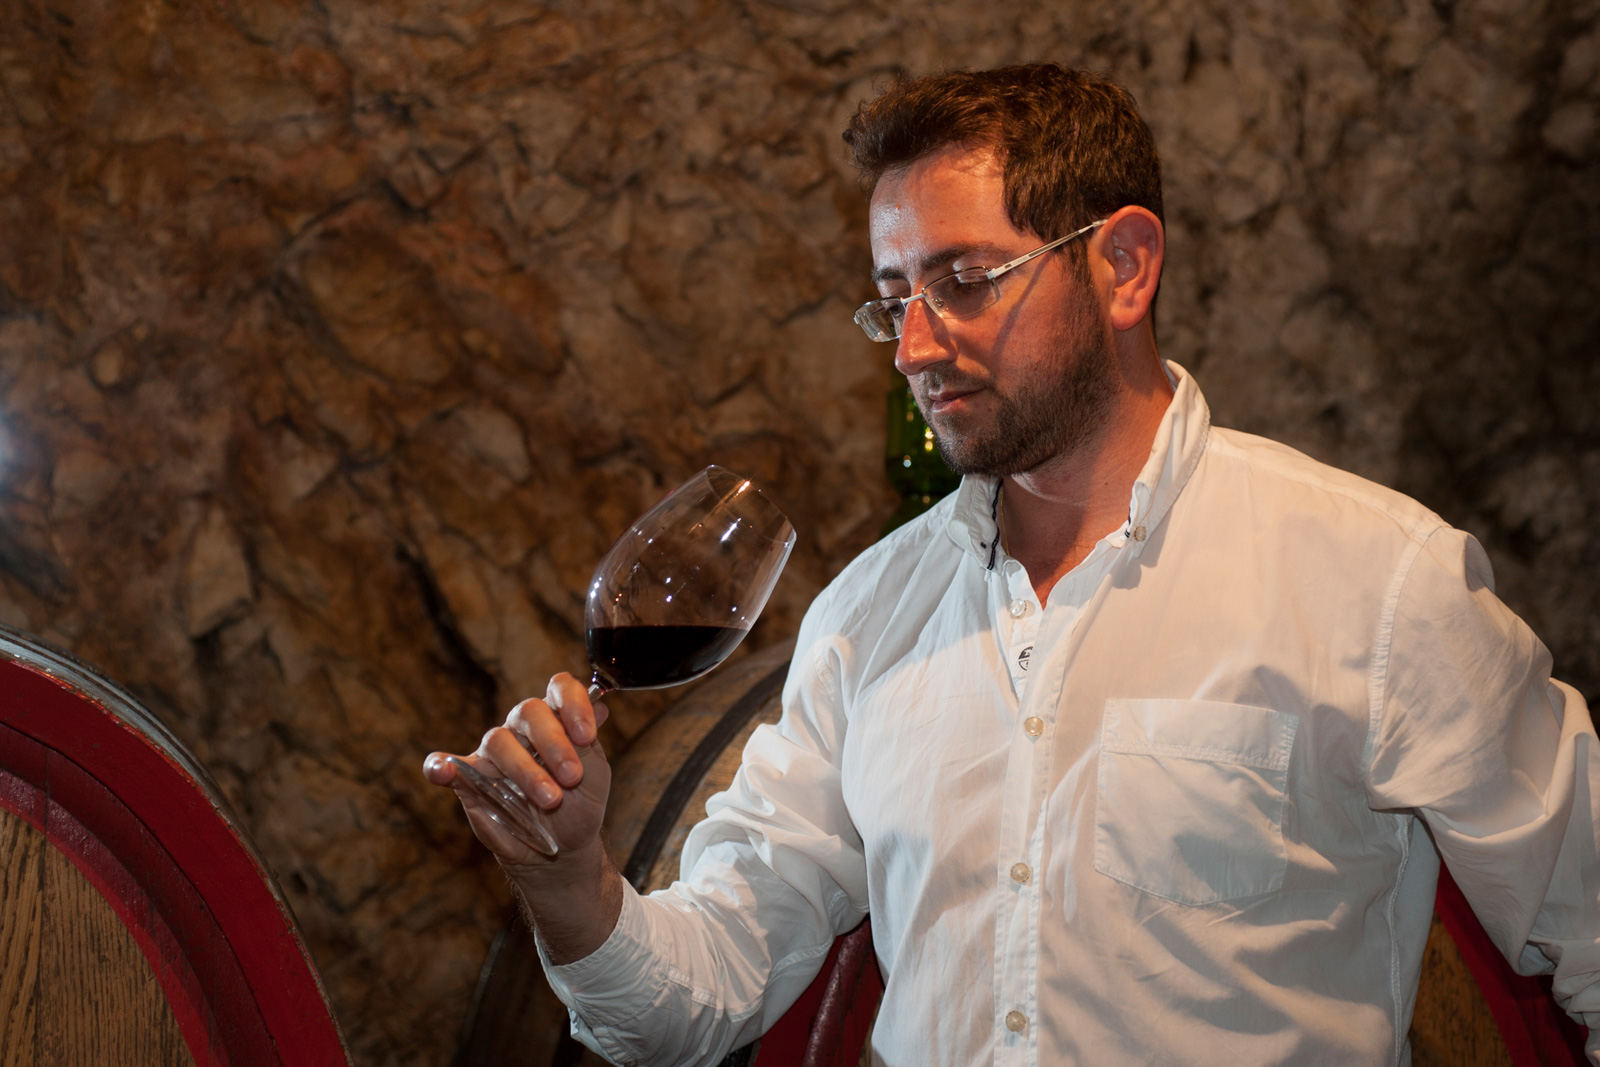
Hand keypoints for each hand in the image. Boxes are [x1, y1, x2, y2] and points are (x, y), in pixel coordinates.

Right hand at [424, 673, 611, 867]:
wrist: (564, 847)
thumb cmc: (580, 805)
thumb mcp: (596, 776)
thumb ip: (590, 744)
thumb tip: (603, 707)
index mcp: (556, 719)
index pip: (560, 688)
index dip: (573, 704)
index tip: (587, 735)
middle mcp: (523, 729)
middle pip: (529, 711)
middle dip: (554, 744)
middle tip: (571, 777)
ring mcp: (494, 753)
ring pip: (499, 741)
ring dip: (525, 770)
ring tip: (550, 800)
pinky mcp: (470, 780)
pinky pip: (448, 765)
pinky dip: (441, 765)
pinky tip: (443, 772)